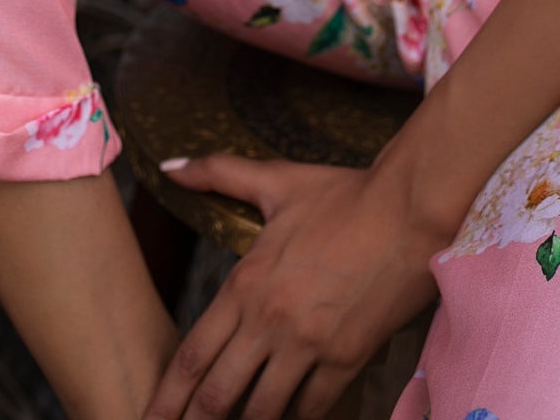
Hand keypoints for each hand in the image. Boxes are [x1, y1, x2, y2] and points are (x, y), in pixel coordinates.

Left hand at [145, 154, 438, 419]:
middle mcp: (270, 321)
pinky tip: (288, 417)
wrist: (410, 208)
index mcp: (247, 283)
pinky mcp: (347, 359)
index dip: (166, 398)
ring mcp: (309, 346)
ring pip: (263, 412)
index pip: (192, 355)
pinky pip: (312, 409)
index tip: (150, 419)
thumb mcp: (277, 181)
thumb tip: (169, 165)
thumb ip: (218, 174)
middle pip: (218, 395)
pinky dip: (296, 417)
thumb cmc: (344, 194)